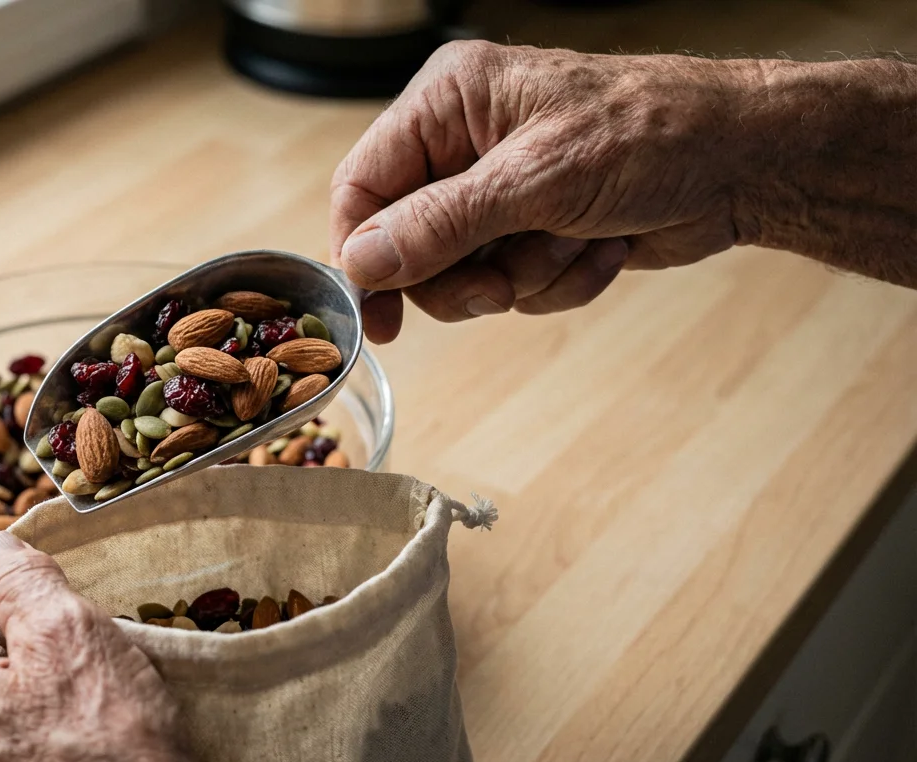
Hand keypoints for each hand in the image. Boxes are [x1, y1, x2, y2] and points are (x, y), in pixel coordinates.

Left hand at [0, 531, 190, 761]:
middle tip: (74, 668)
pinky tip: (77, 739)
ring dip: (37, 687)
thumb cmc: (106, 749)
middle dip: (23, 646)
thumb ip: (19, 579)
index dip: (8, 598)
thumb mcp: (68, 633)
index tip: (54, 619)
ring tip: (82, 708)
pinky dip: (39, 727)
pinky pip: (2, 736)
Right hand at [330, 42, 760, 341]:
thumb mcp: (537, 181)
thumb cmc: (654, 134)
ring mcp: (499, 191)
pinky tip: (602, 247)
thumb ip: (440, 224)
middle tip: (504, 281)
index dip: (363, 253)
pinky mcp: (533, 230)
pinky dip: (559, 281)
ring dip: (525, 275)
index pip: (363, 185)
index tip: (378, 313)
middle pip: (407, 244)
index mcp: (449, 102)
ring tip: (576, 240)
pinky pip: (513, 286)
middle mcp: (464, 144)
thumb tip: (363, 261)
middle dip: (466, 274)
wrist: (744, 162)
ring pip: (462, 275)